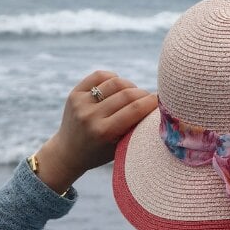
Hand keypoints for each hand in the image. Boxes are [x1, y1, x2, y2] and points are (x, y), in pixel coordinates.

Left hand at [34, 70, 157, 192]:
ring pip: (115, 82)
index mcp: (103, 132)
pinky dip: (114, 78)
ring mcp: (81, 103)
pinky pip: (100, 76)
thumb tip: (158, 109)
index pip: (135, 110)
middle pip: (127, 94)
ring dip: (130, 86)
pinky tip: (118, 87)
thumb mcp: (120, 148)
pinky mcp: (75, 93)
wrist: (68, 153)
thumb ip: (136, 130)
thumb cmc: (100, 154)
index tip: (162, 102)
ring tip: (134, 94)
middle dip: (144, 94)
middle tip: (150, 99)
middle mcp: (90, 116)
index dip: (152, 102)